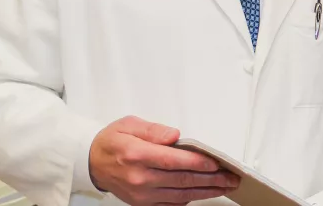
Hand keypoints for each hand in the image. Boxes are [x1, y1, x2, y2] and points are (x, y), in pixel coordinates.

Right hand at [89, 116, 239, 204]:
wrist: (91, 162)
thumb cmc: (112, 141)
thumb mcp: (130, 124)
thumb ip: (154, 130)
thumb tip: (176, 135)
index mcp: (137, 155)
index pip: (174, 161)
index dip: (198, 163)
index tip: (217, 163)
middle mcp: (140, 178)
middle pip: (182, 180)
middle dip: (211, 179)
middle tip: (231, 177)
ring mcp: (141, 194)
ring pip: (180, 195)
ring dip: (206, 192)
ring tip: (225, 186)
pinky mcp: (142, 203)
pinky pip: (170, 204)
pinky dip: (189, 199)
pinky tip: (204, 193)